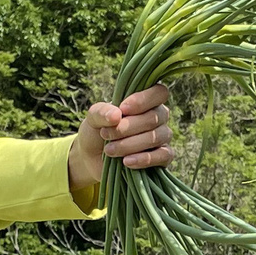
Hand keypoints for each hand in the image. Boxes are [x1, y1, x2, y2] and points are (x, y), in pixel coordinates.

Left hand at [69, 84, 172, 206]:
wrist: (91, 157)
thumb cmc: (96, 131)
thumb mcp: (93, 118)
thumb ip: (102, 112)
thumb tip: (117, 115)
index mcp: (146, 102)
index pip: (159, 92)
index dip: (144, 100)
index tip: (122, 109)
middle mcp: (158, 117)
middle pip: (154, 117)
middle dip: (127, 127)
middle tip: (105, 134)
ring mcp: (162, 137)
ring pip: (156, 137)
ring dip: (130, 144)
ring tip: (109, 150)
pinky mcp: (162, 158)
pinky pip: (164, 156)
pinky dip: (144, 159)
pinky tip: (126, 162)